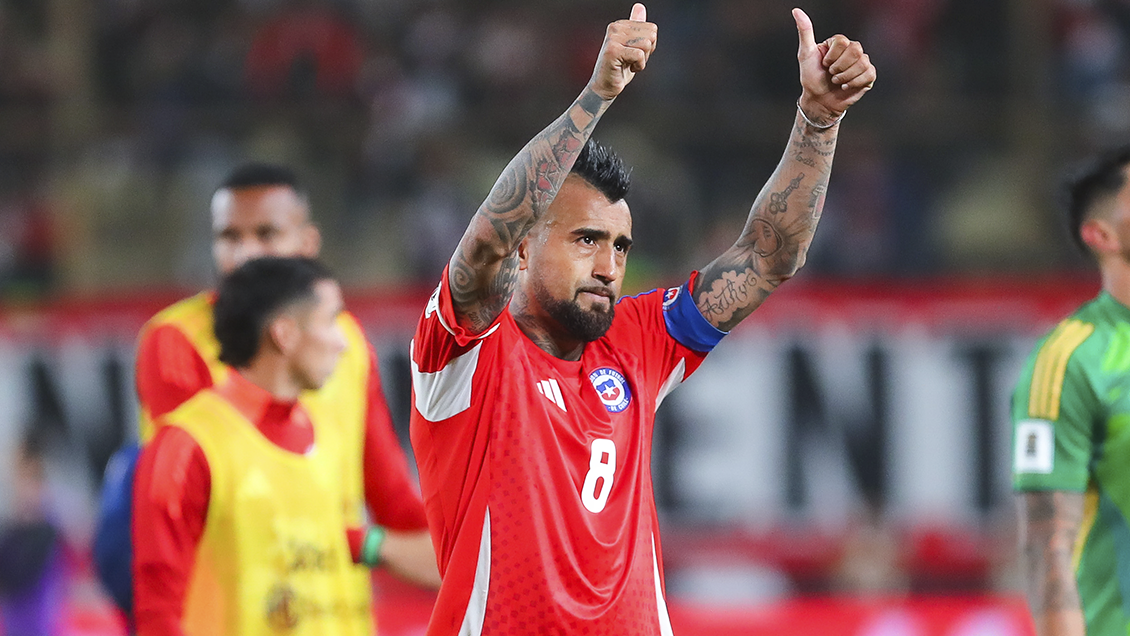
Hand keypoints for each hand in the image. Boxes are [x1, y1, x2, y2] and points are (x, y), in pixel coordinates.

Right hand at [588, 3, 657, 100]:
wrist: (605, 87)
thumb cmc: (619, 68)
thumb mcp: (632, 46)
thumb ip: (637, 26)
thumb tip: (640, 6)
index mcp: (620, 24)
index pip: (652, 29)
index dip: (649, 46)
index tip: (634, 54)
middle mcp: (615, 28)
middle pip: (651, 35)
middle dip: (647, 52)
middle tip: (631, 60)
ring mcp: (613, 38)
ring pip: (646, 45)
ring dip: (642, 60)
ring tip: (628, 64)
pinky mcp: (613, 51)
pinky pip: (639, 55)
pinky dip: (638, 66)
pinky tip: (626, 68)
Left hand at [794, 8, 874, 123]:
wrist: (819, 101)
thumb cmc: (811, 78)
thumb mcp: (805, 54)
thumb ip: (805, 31)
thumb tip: (796, 11)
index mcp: (838, 43)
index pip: (843, 41)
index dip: (832, 56)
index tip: (824, 64)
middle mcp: (851, 50)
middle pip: (856, 49)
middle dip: (839, 67)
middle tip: (831, 74)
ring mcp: (861, 62)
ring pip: (862, 63)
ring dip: (845, 76)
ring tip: (837, 81)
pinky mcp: (868, 76)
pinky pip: (869, 74)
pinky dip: (854, 83)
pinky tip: (846, 86)